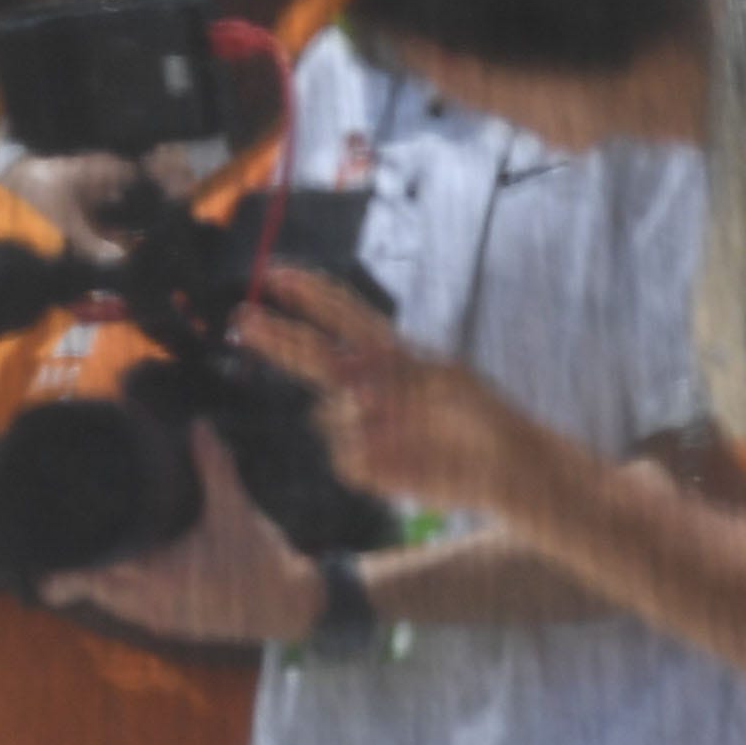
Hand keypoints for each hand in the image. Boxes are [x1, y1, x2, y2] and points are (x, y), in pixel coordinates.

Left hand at [42, 425, 319, 643]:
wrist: (291, 607)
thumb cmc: (260, 561)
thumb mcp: (236, 511)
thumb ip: (214, 469)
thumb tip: (198, 426)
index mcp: (154, 578)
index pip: (89, 580)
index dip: (61, 571)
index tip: (43, 552)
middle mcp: (147, 604)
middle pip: (91, 590)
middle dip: (74, 570)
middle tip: (57, 543)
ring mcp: (157, 618)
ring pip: (109, 602)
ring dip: (97, 580)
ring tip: (79, 551)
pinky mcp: (170, 624)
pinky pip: (129, 610)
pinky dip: (118, 591)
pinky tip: (117, 568)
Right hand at [236, 265, 546, 517]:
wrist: (503, 470)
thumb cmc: (484, 415)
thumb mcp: (447, 380)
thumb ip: (392, 375)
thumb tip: (348, 386)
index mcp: (389, 356)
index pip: (343, 317)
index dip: (310, 294)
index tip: (277, 274)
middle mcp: (368, 387)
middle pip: (310, 355)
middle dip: (277, 336)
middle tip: (242, 319)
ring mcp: (361, 426)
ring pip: (327, 415)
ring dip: (355, 416)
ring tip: (407, 424)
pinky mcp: (363, 466)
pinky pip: (344, 456)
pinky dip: (369, 455)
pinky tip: (402, 456)